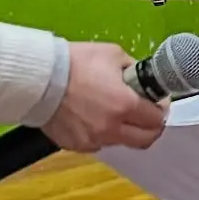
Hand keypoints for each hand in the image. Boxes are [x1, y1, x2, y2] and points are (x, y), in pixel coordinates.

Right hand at [42, 43, 167, 152]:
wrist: (38, 78)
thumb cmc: (74, 63)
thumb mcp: (113, 54)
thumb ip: (133, 70)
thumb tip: (142, 80)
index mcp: (125, 106)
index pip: (157, 118)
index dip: (160, 109)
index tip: (156, 102)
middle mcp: (112, 128)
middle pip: (145, 140)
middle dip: (151, 127)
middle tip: (147, 115)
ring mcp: (93, 140)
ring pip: (120, 142)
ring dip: (124, 130)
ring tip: (112, 111)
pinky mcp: (76, 145)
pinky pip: (97, 143)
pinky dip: (100, 133)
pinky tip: (92, 117)